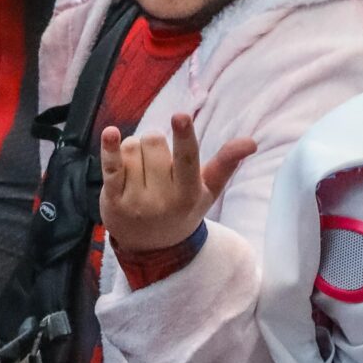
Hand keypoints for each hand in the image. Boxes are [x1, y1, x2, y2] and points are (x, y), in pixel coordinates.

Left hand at [99, 111, 253, 254]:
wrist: (152, 247)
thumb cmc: (183, 209)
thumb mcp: (207, 191)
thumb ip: (226, 164)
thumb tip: (251, 142)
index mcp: (189, 193)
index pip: (187, 159)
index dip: (184, 136)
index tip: (180, 115)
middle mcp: (162, 199)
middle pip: (154, 142)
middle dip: (154, 142)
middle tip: (156, 161)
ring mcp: (136, 201)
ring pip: (131, 148)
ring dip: (133, 149)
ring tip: (140, 169)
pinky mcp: (112, 200)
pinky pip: (111, 167)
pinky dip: (110, 148)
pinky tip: (111, 133)